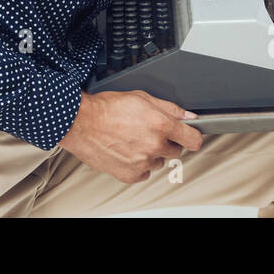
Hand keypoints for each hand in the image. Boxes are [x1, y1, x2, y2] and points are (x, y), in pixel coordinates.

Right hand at [58, 89, 203, 183]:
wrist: (80, 123)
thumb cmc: (106, 108)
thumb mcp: (141, 97)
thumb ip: (169, 108)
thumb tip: (189, 116)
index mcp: (160, 125)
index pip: (193, 139)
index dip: (192, 136)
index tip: (189, 136)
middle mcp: (154, 146)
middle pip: (176, 151)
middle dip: (166, 142)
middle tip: (149, 132)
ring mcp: (142, 163)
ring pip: (158, 162)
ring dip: (151, 154)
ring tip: (132, 140)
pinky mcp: (131, 175)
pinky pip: (144, 173)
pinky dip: (138, 165)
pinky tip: (126, 151)